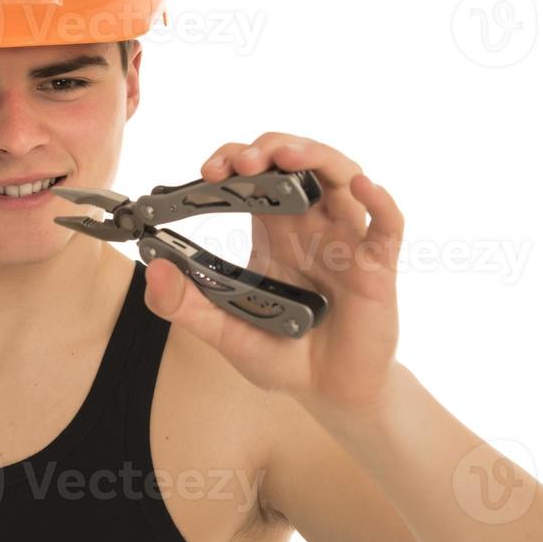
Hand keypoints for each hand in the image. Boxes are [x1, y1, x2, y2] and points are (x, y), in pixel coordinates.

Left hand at [142, 133, 403, 414]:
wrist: (328, 392)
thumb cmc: (283, 353)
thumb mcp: (224, 331)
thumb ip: (185, 305)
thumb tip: (154, 270)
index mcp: (274, 230)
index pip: (255, 175)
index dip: (232, 161)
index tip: (206, 171)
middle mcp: (311, 224)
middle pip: (298, 163)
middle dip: (269, 149)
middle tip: (238, 162)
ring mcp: (347, 240)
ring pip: (342, 177)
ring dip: (315, 158)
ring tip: (286, 156)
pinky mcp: (377, 266)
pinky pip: (388, 224)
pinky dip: (380, 200)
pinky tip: (362, 186)